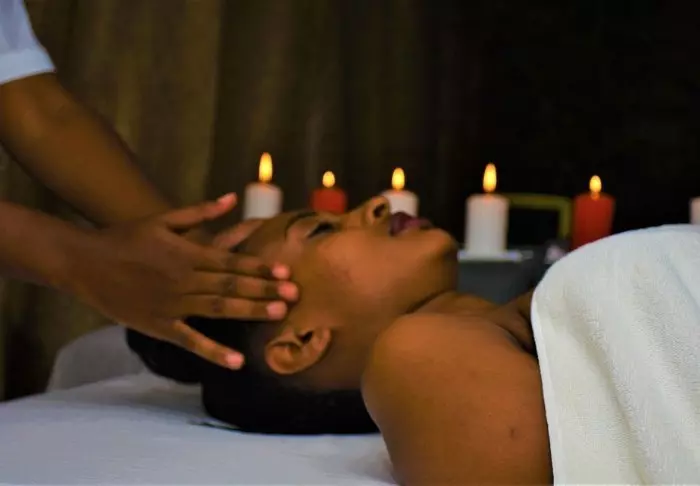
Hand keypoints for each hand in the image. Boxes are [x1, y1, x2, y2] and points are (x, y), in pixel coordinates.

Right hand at [62, 194, 295, 368]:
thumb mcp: (164, 219)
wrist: (86, 262)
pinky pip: (190, 341)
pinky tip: (236, 362)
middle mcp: (185, 280)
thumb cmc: (127, 237)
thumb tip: (233, 199)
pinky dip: (213, 352)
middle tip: (295, 297)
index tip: (286, 273)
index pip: (232, 263)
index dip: (260, 269)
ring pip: (218, 310)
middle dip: (265, 291)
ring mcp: (172, 305)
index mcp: (188, 254)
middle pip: (231, 287)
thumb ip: (200, 212)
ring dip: (250, 313)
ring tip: (278, 316)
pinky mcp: (159, 326)